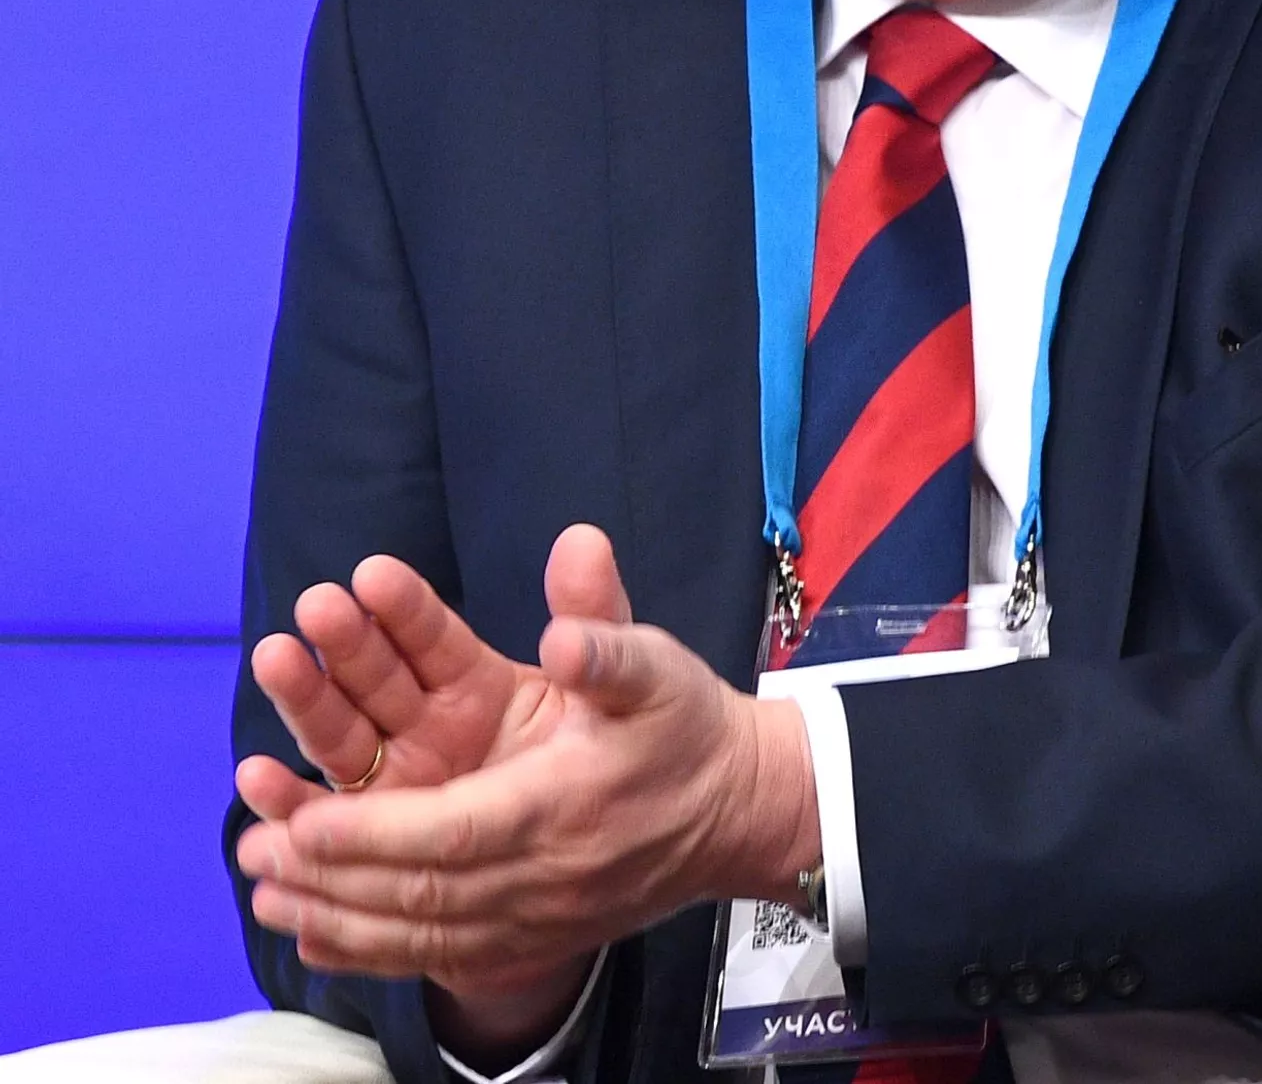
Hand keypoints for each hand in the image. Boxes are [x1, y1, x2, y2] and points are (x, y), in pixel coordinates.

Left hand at [235, 528, 818, 1048]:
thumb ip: (605, 629)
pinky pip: (436, 952)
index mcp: (559, 805)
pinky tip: (310, 938)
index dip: (374, 835)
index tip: (303, 823)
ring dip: (333, 911)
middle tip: (254, 851)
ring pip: (417, 927)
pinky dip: (369, 949)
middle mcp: (536, 871)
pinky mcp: (526, 929)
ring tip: (259, 890)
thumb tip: (569, 580)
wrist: (736, 812)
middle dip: (330, 872)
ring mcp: (530, 911)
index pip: (452, 833)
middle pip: (417, 887)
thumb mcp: (657, 663)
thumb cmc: (686, 728)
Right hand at [237, 523, 627, 821]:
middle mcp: (428, 724)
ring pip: (343, 735)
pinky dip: (294, 800)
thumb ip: (597, 619)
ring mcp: (402, 777)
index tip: (373, 572)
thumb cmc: (628, 743)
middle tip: (314, 606)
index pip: (432, 635)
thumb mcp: (624, 677)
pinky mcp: (386, 831)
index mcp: (478, 682)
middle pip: (373, 677)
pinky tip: (259, 777)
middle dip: (340, 642)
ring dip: (304, 700)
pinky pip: (336, 813)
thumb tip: (586, 539)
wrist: (633, 840)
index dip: (405, 604)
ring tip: (276, 660)